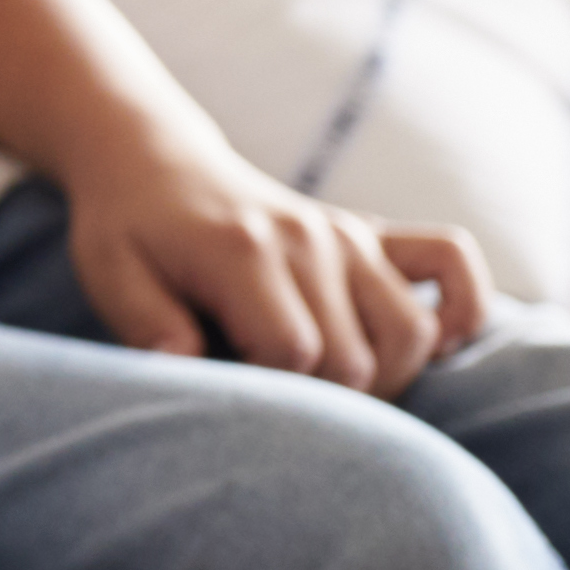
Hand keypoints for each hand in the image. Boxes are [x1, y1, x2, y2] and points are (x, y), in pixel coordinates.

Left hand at [62, 132, 493, 396]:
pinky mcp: (372, 233)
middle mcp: (311, 239)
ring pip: (410, 332)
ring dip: (384, 377)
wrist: (153, 166)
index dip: (269, 395)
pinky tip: (429, 347)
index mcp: (245, 252)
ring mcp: (349, 235)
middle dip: (320, 403)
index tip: (231, 395)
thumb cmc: (129, 233)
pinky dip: (460, 309)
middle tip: (271, 400)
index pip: (294, 354)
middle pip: (356, 359)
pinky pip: (451, 260)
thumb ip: (148, 326)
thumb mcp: (110, 277)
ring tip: (328, 389)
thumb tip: (187, 371)